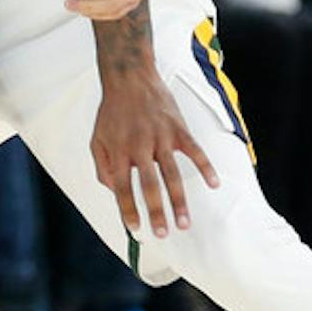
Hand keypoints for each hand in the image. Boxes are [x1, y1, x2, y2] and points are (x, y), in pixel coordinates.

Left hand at [91, 68, 221, 239]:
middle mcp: (140, 145)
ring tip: (184, 223)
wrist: (130, 78)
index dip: (128, 209)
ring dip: (179, 200)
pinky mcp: (178, 128)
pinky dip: (206, 167)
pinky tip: (214, 185)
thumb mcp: (97, 139)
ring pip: (173, 173)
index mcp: (118, 150)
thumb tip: (113, 191)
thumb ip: (102, 167)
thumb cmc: (112, 112)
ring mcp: (161, 136)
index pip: (122, 186)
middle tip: (163, 233)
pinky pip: (195, 150)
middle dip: (156, 211)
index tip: (135, 228)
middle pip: (149, 184)